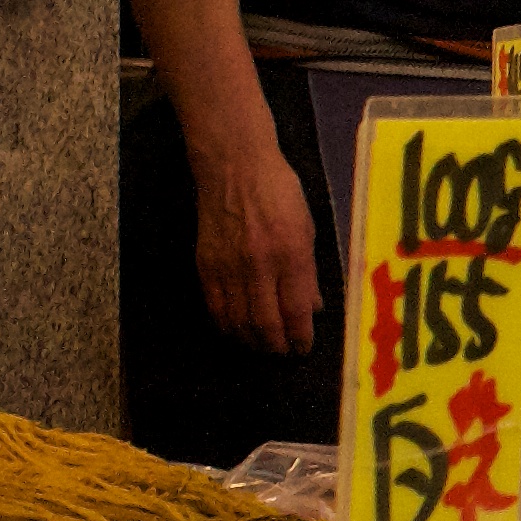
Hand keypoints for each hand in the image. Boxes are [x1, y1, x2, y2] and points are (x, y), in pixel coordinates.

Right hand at [194, 142, 323, 355]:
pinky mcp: (206, 264)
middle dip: (276, 346)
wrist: (233, 166)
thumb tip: (314, 308)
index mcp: (291, 253)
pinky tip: (236, 331)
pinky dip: (226, 325)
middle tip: (283, 353)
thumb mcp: (307, 228)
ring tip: (262, 347)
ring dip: (252, 341)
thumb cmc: (278, 192)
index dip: (300, 337)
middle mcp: (259, 264)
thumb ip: (309, 272)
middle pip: (266, 323)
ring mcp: (229, 265)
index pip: (296, 311)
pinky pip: (215, 306)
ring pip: (238, 321)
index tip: (303, 348)